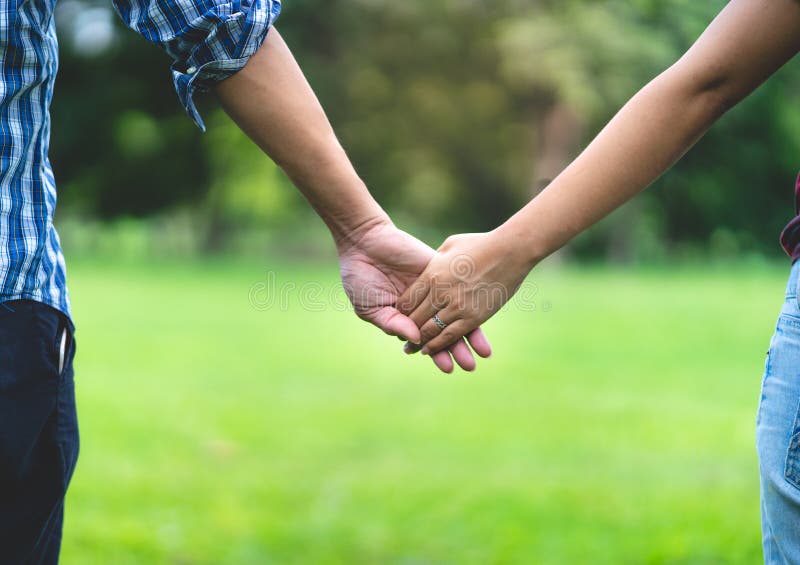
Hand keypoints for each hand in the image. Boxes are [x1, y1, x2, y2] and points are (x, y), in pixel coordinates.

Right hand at [337, 219, 491, 371]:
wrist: (364, 241)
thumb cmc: (360, 276)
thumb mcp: (371, 307)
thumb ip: (392, 323)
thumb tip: (415, 339)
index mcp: (405, 318)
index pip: (426, 339)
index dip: (437, 353)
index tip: (448, 367)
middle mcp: (423, 306)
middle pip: (445, 331)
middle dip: (457, 349)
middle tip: (470, 366)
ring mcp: (433, 289)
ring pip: (455, 313)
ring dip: (468, 333)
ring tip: (482, 352)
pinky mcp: (439, 270)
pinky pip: (458, 288)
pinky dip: (469, 303)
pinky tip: (481, 316)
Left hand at [398, 229, 532, 355]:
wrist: (510, 251)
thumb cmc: (481, 244)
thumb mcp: (450, 246)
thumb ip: (435, 260)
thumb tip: (428, 269)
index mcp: (432, 274)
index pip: (407, 300)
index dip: (401, 312)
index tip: (400, 317)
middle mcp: (441, 292)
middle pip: (415, 318)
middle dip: (407, 330)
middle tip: (402, 339)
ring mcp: (457, 306)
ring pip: (430, 330)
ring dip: (420, 342)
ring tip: (414, 349)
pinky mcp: (474, 317)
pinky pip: (450, 336)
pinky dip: (438, 346)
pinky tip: (431, 351)